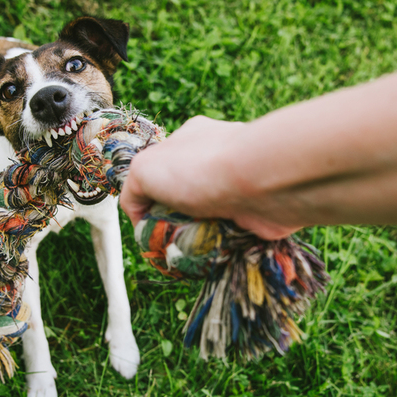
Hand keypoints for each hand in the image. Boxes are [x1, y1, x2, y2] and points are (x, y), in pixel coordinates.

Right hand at [120, 116, 299, 239]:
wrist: (263, 183)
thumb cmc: (201, 168)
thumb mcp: (144, 169)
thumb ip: (133, 190)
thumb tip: (140, 216)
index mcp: (189, 142)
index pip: (162, 172)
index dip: (150, 201)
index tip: (147, 224)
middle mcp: (214, 163)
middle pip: (184, 201)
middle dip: (173, 224)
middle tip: (166, 243)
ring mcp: (236, 189)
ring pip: (205, 222)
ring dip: (194, 240)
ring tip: (187, 253)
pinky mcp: (254, 215)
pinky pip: (230, 237)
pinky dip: (219, 249)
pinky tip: (211, 255)